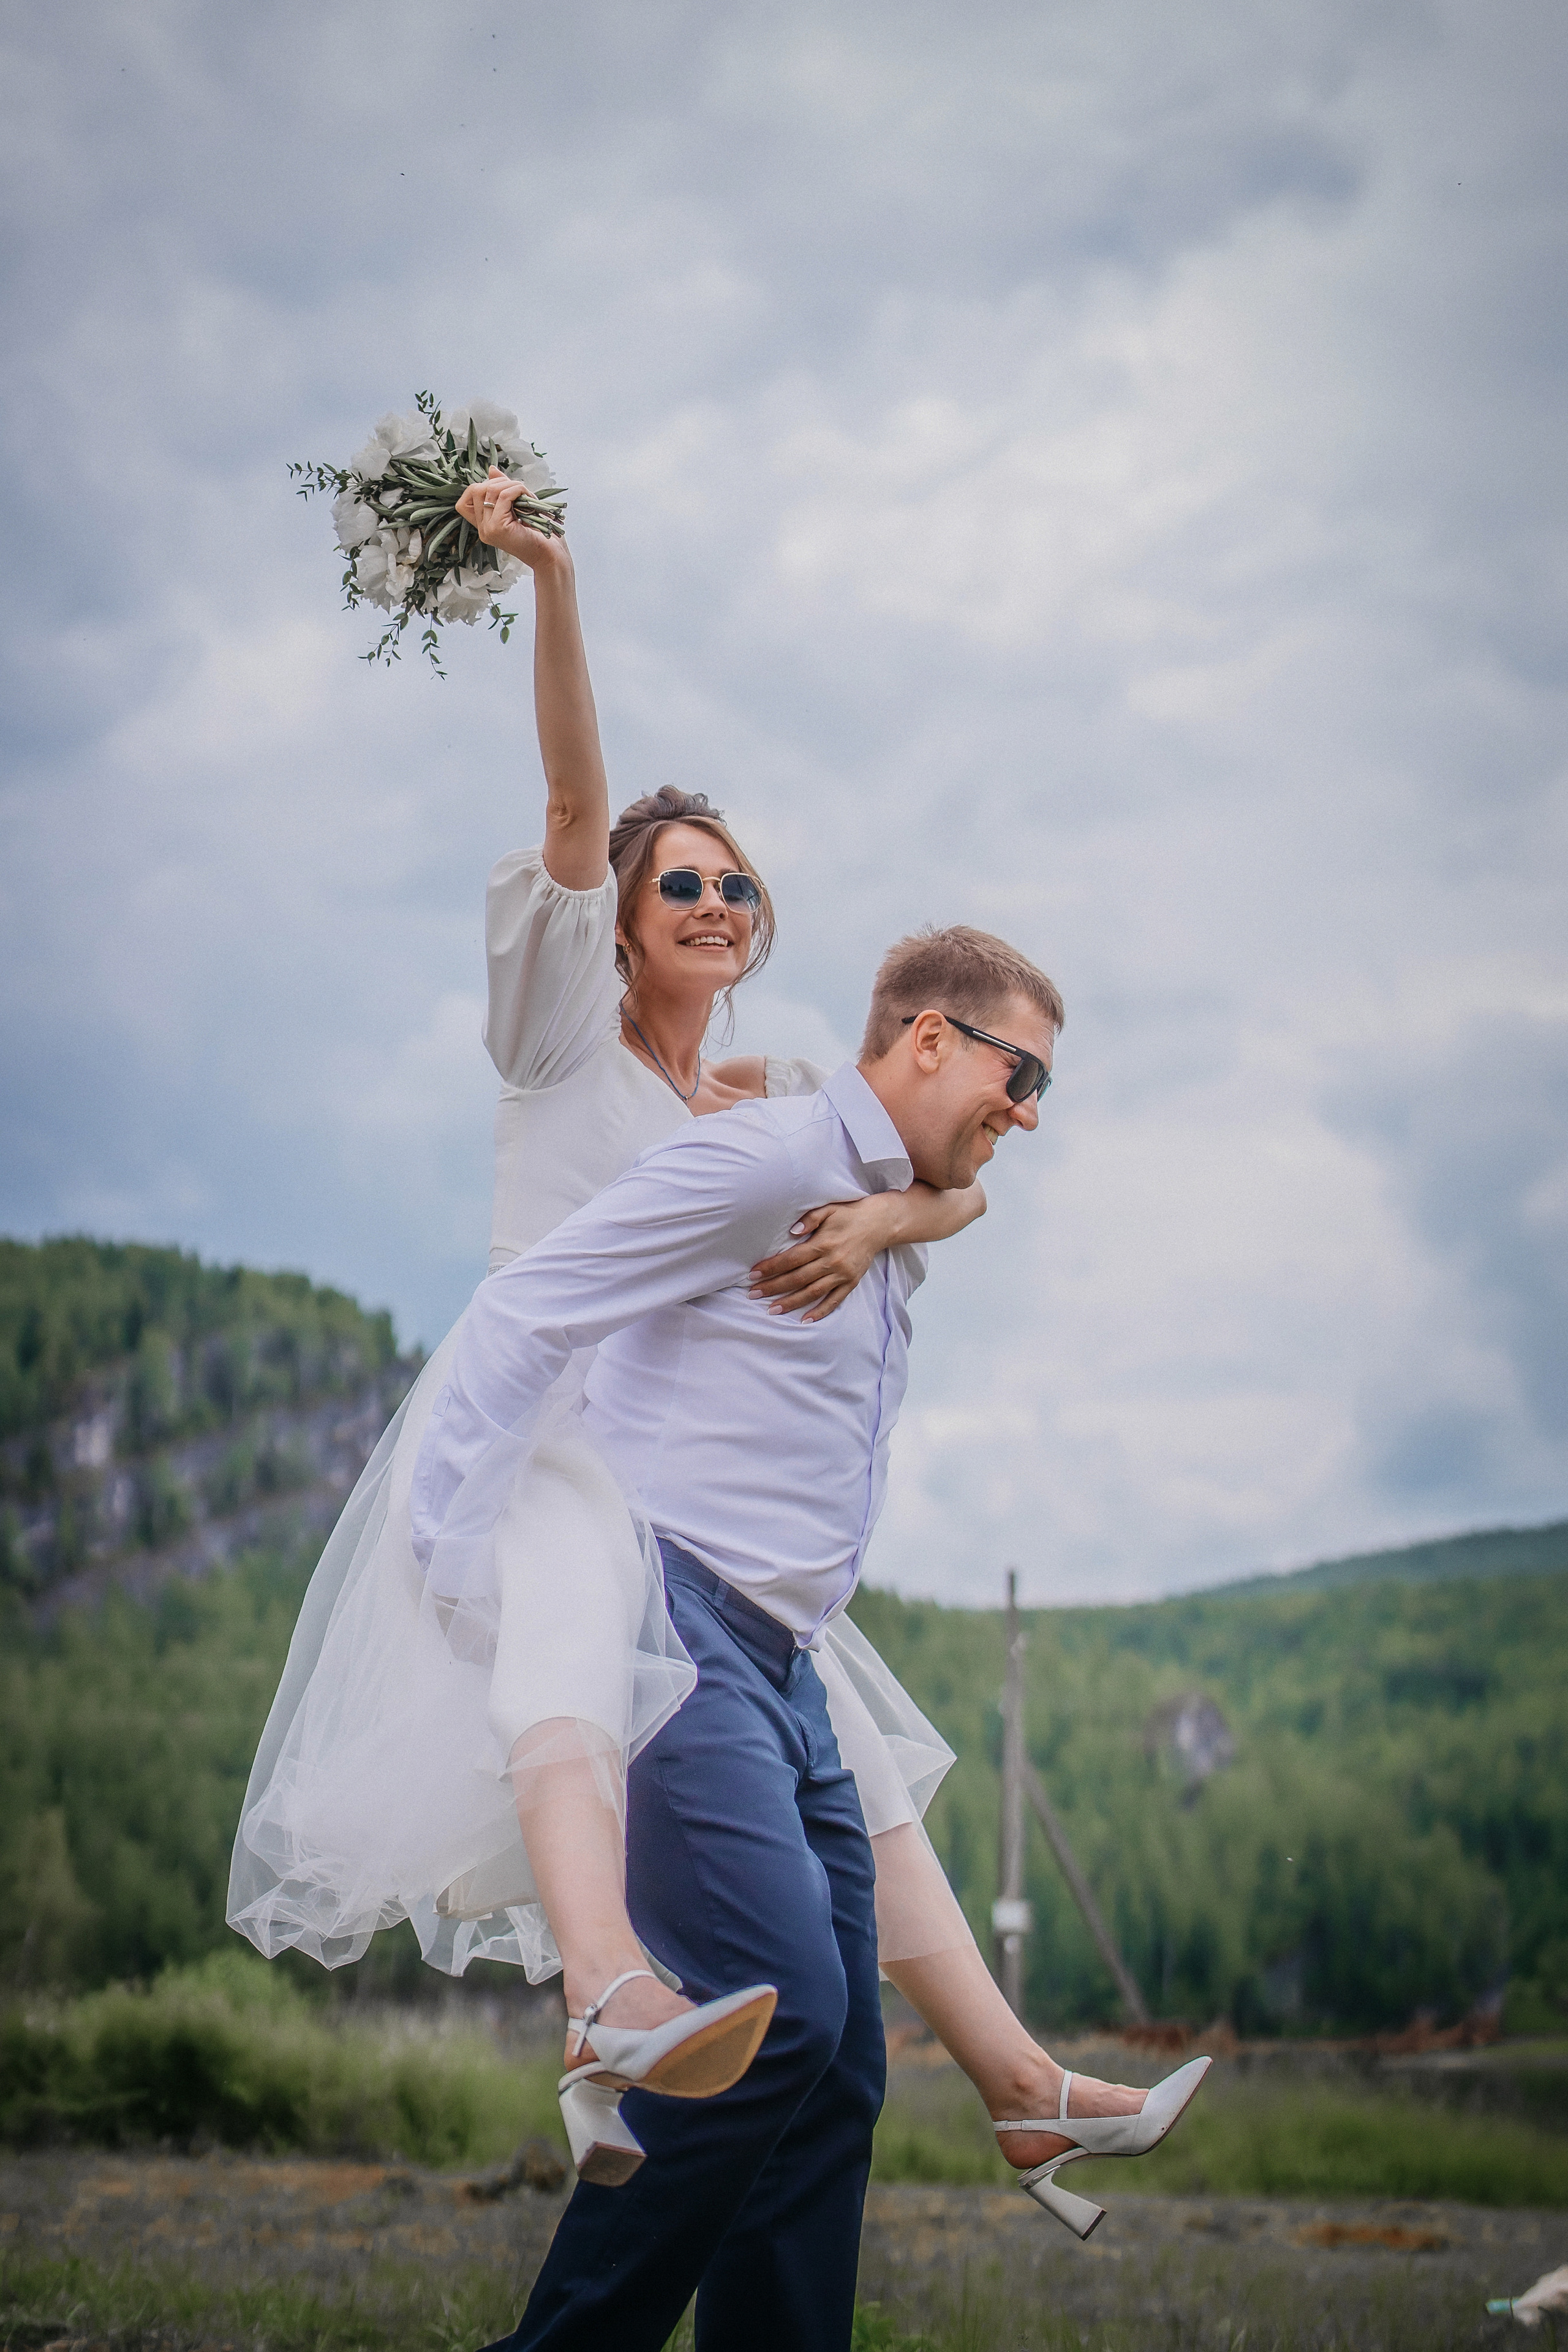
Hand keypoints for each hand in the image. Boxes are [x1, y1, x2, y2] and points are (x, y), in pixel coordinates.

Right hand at [455, 467, 568, 572]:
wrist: (549, 556)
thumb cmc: (537, 533)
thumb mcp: (516, 506)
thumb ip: (502, 489)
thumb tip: (491, 469)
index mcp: (483, 526)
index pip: (463, 503)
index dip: (478, 489)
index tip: (501, 491)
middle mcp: (482, 529)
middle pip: (475, 490)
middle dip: (498, 482)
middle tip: (518, 490)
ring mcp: (488, 529)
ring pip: (490, 490)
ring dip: (511, 485)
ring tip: (526, 494)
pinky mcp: (498, 528)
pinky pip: (503, 496)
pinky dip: (517, 490)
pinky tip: (529, 497)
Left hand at [749, 1196, 900, 1321]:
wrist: (879, 1224)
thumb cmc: (849, 1214)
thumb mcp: (828, 1209)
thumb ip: (809, 1219)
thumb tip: (792, 1231)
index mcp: (822, 1243)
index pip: (791, 1259)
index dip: (771, 1267)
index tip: (753, 1274)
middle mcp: (831, 1261)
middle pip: (797, 1278)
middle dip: (773, 1287)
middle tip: (753, 1294)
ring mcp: (842, 1274)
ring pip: (812, 1293)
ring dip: (791, 1302)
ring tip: (772, 1309)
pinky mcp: (851, 1282)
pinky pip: (834, 1301)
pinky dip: (820, 1311)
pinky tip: (805, 1319)